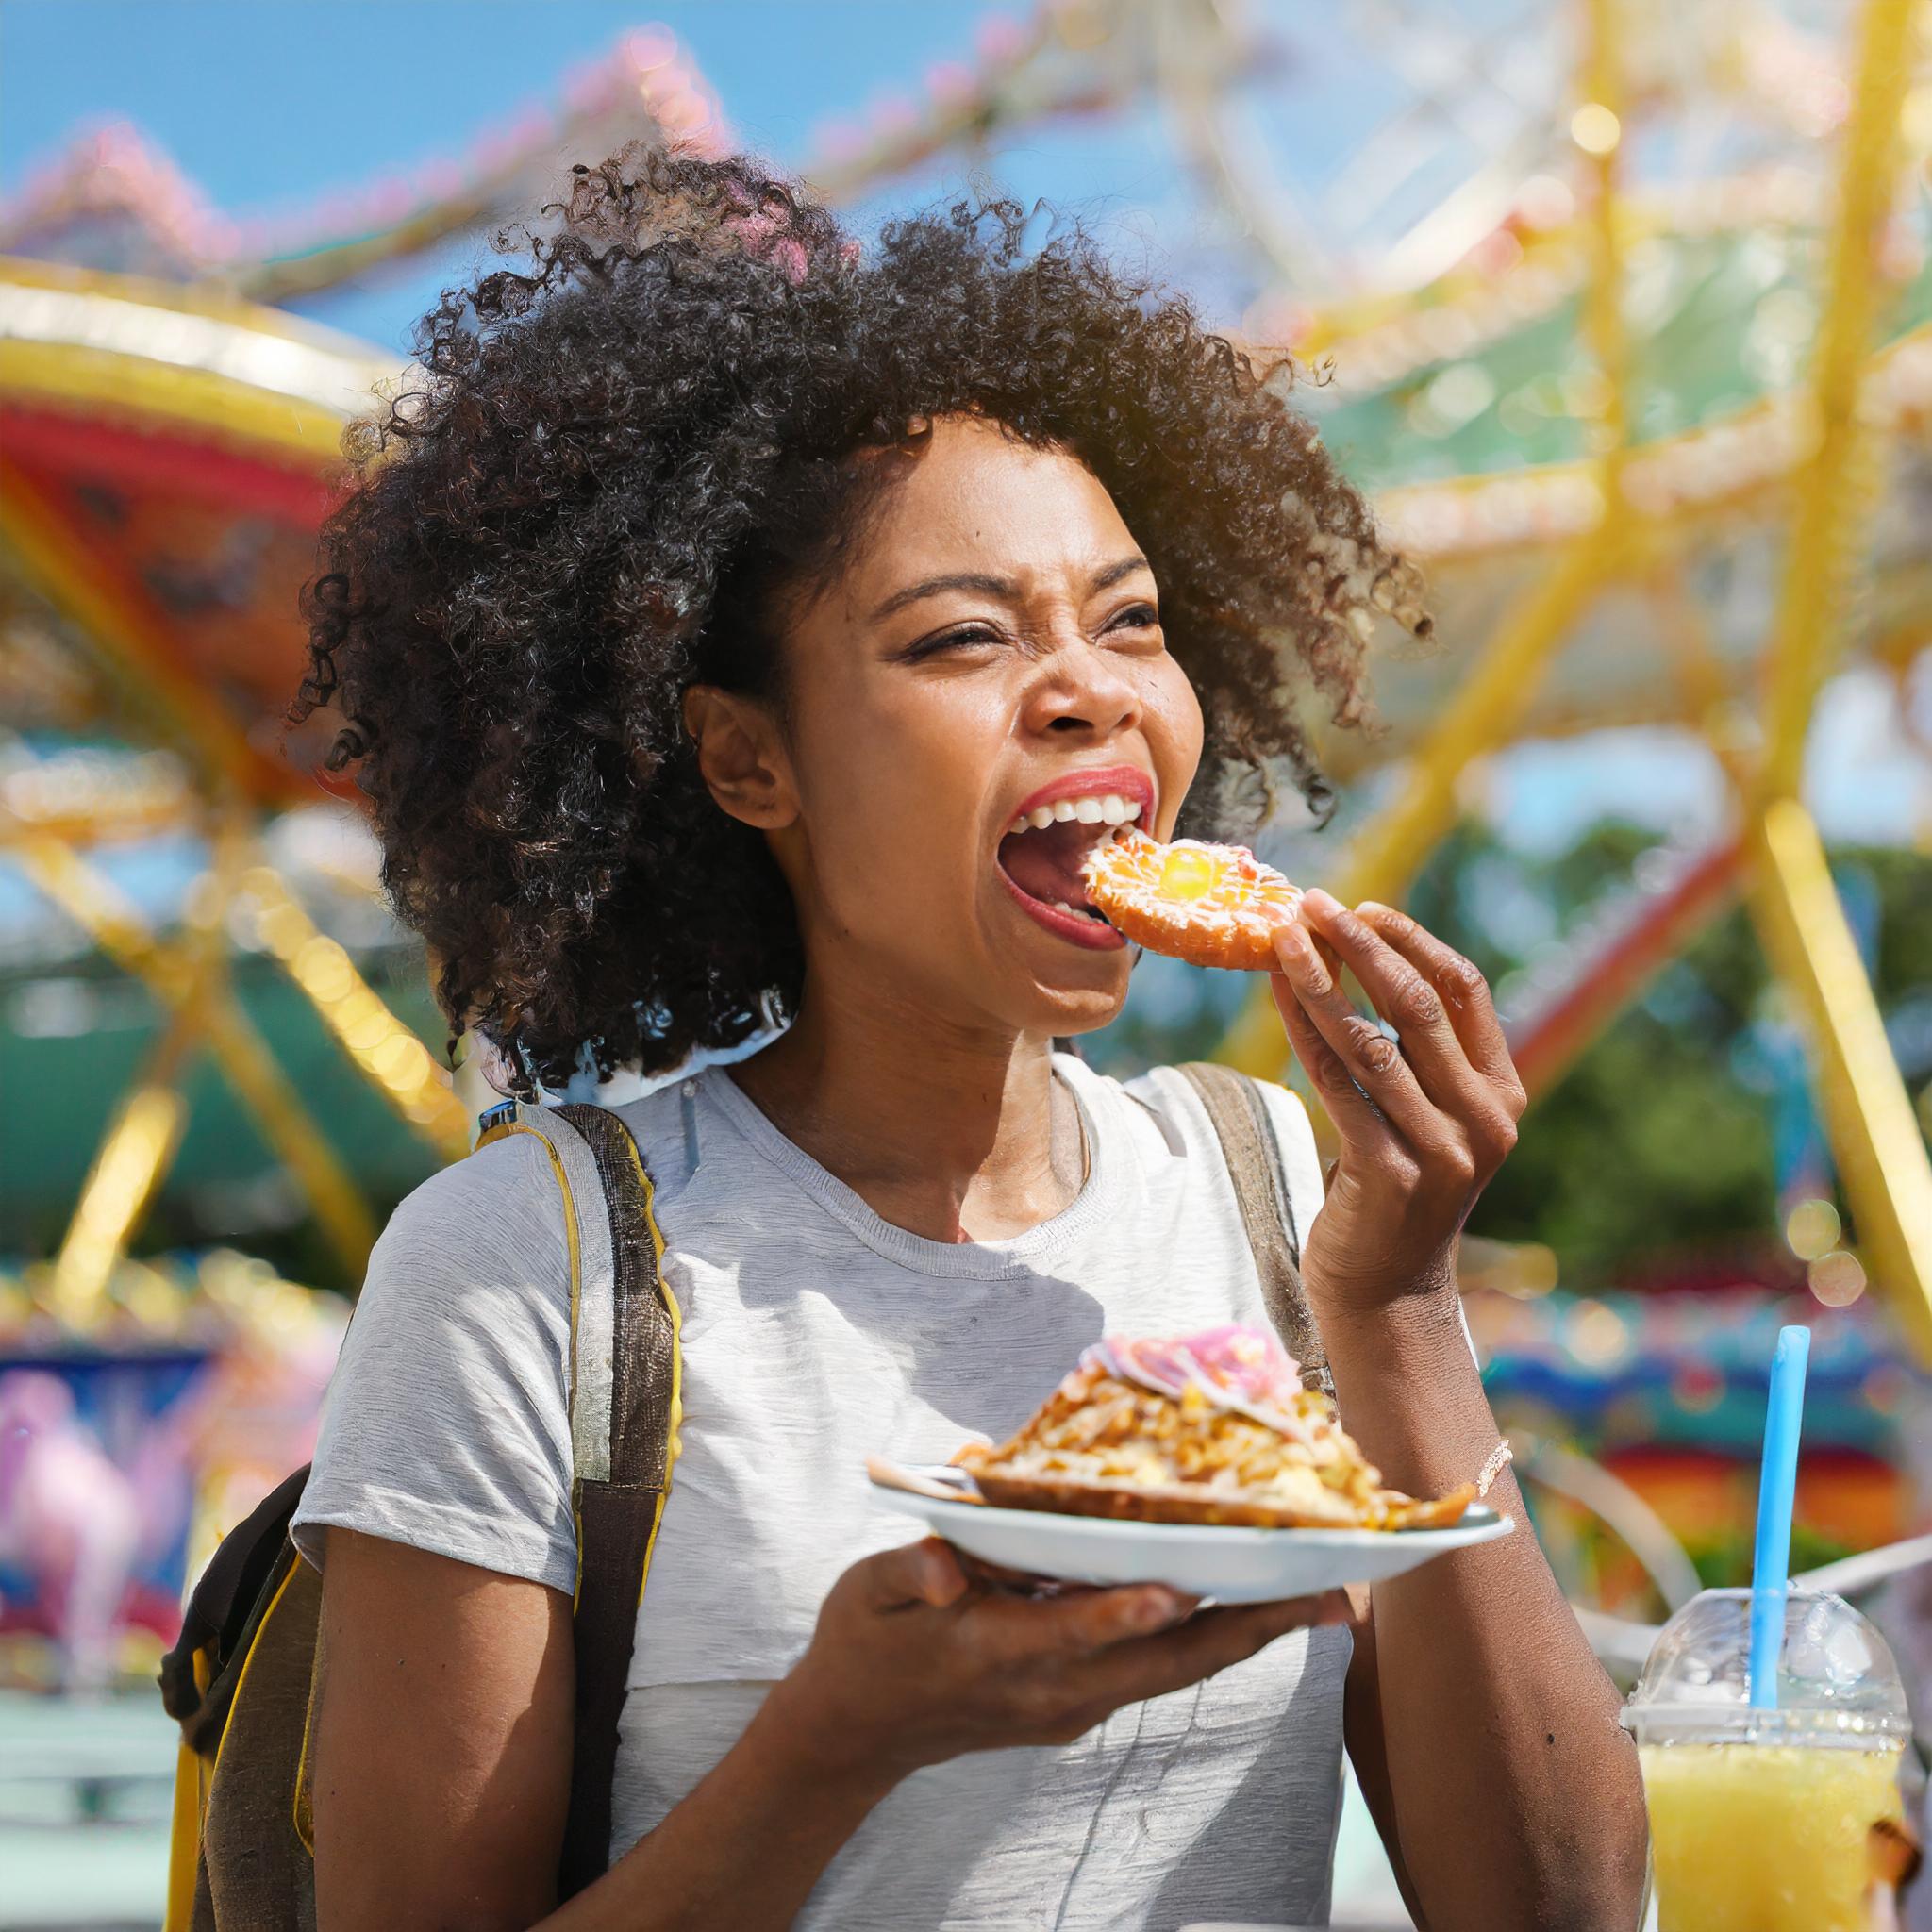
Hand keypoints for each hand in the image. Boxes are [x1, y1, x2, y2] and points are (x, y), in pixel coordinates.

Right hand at [764, 1538, 1347, 1788]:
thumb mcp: (869, 1592)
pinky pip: (1157, 1674)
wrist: (859, 1733)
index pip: (1069, 1632)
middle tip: (1321, 1592)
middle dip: (1242, 1628)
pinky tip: (1252, 1612)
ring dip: (1247, 1638)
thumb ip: (909, 1572)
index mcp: (992, 1651)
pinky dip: (1211, 1644)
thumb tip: (943, 1567)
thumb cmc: (867, 1640)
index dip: (1120, 1613)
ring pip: (1172, 1673)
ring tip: (1319, 1599)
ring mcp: (1069, 1707)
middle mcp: (1047, 1689)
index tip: (1176, 1590)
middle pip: (1158, 1662)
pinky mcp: (1079, 1708)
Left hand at [1270, 891, 1526, 1318]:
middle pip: (1418, 1003)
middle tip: (1312, 901)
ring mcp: (1441, 1149)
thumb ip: (1421, 1058)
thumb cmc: (1397, 1194)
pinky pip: (1337, 1083)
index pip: (1466, 989)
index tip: (1362, 907)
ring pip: (1370, 1039)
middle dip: (1361, 944)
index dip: (1413, 940)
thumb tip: (1361, 959)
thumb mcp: (1432, 1121)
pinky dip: (1303, 1031)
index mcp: (1503, 1094)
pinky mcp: (1390, 1172)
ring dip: (1320, 979)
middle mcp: (1483, 1118)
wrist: (1389, 1295)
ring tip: (1282, 936)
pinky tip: (1277, 996)